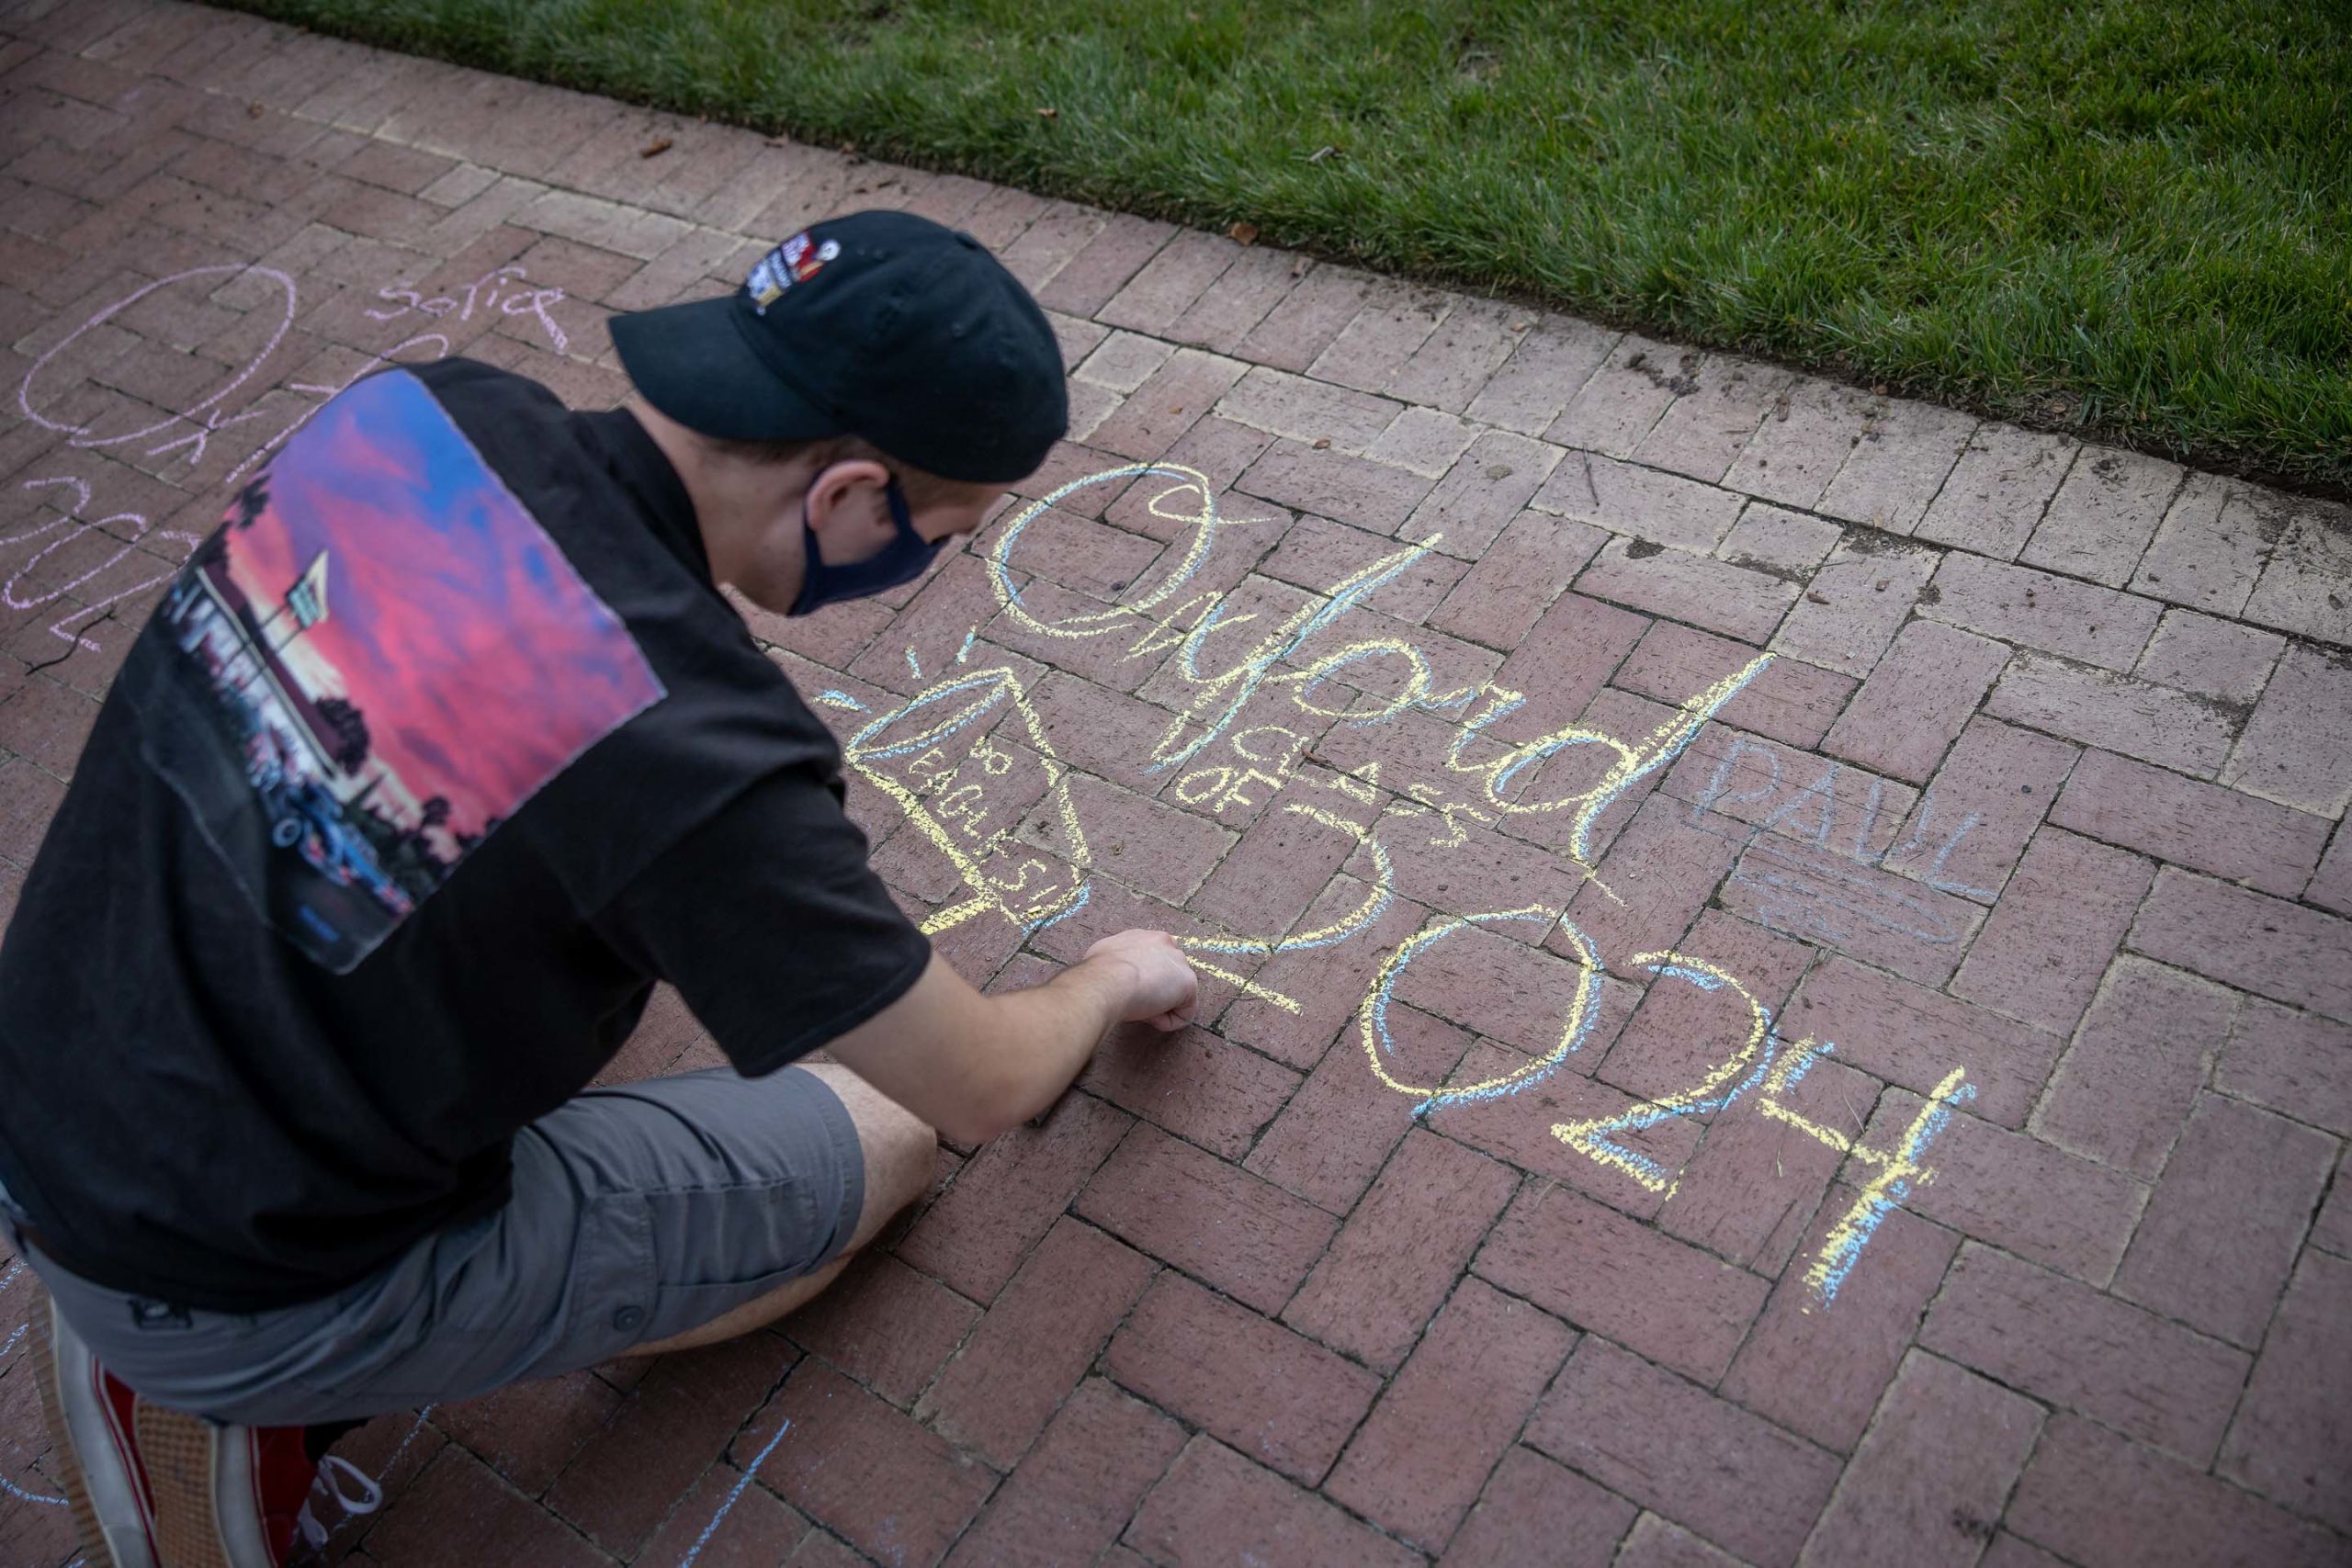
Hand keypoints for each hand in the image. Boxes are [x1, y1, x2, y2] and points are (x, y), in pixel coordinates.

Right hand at [1082, 929, 1198, 1032]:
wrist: (1107, 981)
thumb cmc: (1098, 971)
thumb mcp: (1104, 954)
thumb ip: (1118, 959)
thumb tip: (1114, 970)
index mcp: (1147, 938)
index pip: (1155, 961)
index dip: (1143, 981)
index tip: (1128, 990)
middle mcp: (1167, 944)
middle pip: (1168, 978)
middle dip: (1154, 993)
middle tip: (1134, 1001)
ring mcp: (1181, 963)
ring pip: (1176, 996)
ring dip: (1158, 1008)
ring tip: (1138, 1008)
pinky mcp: (1189, 984)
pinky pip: (1183, 1013)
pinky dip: (1167, 1022)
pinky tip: (1149, 1016)